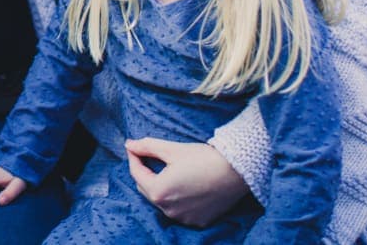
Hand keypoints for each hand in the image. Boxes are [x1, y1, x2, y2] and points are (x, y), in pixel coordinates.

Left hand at [125, 137, 248, 226]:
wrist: (237, 171)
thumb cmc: (203, 158)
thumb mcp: (172, 149)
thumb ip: (147, 147)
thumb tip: (129, 144)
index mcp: (158, 191)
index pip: (136, 173)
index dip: (134, 158)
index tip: (134, 147)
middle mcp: (168, 210)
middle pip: (147, 189)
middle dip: (145, 173)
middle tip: (149, 158)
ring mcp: (183, 218)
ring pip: (162, 202)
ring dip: (160, 188)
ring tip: (168, 172)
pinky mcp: (198, 221)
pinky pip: (179, 210)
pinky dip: (177, 199)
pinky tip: (184, 186)